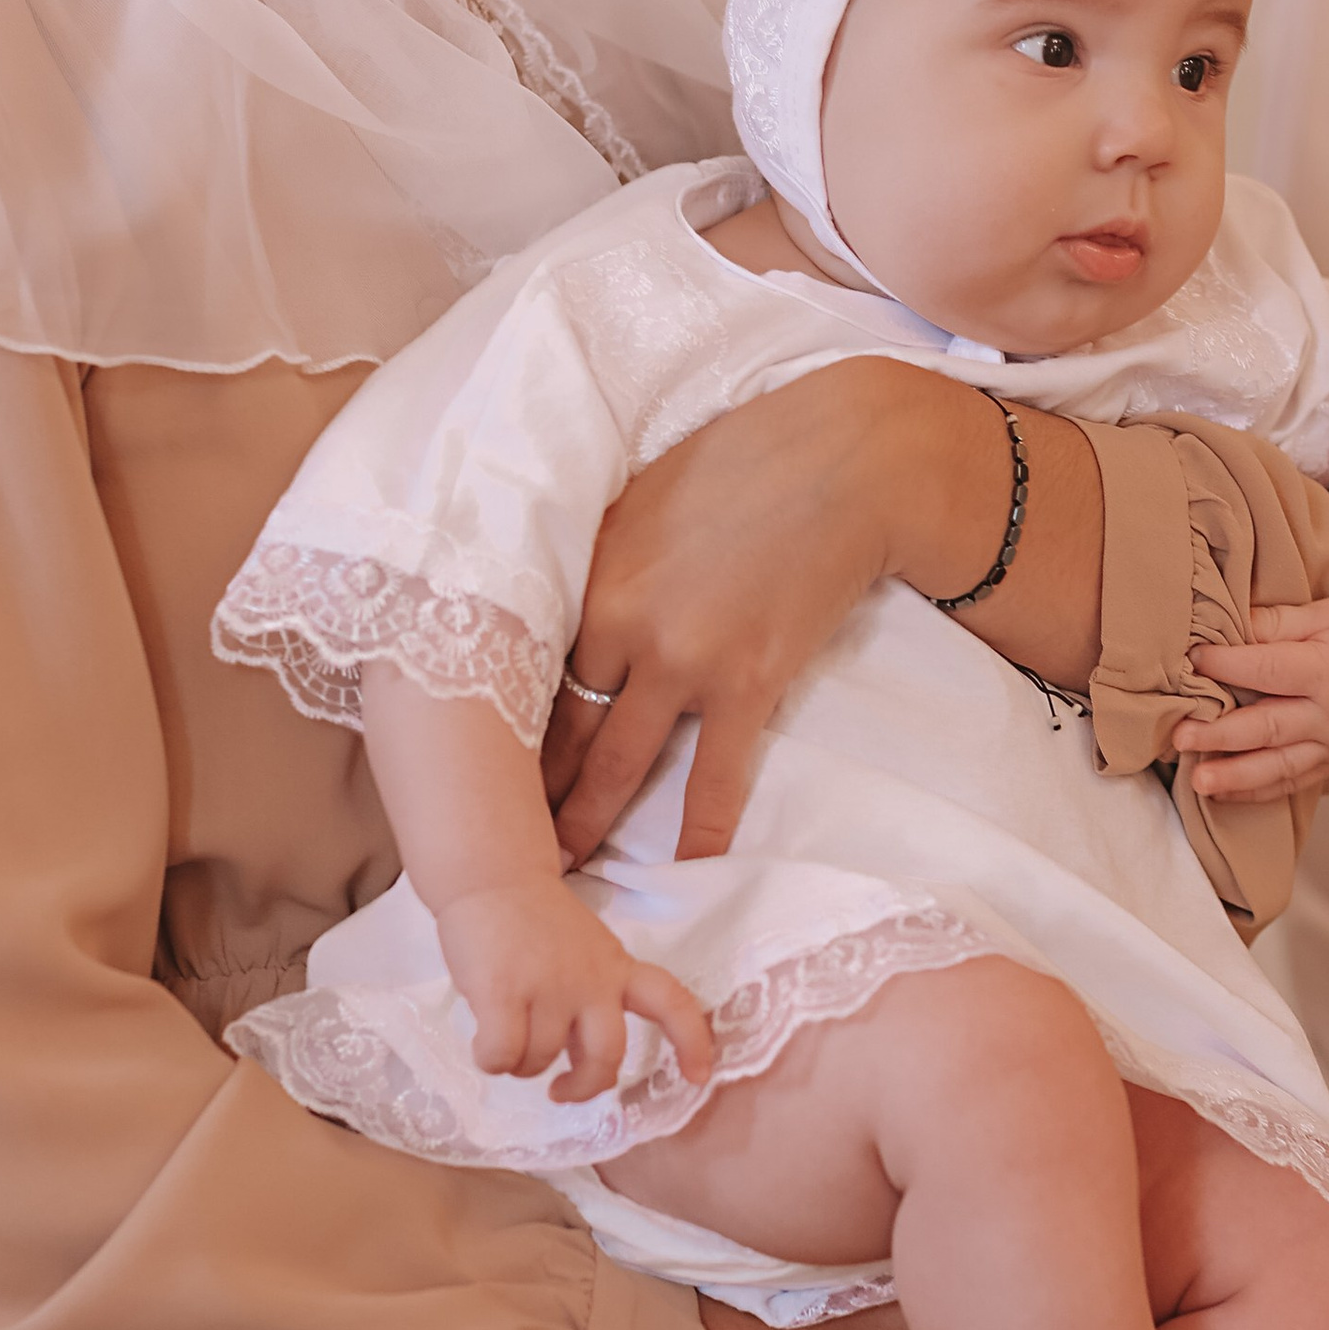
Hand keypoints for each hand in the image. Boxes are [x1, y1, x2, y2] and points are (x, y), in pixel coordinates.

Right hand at [437, 878, 715, 1103]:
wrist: (490, 875)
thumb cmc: (533, 921)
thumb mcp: (583, 954)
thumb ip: (590, 1002)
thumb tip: (577, 1064)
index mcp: (616, 967)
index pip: (671, 1002)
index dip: (691, 1043)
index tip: (698, 1077)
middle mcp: (591, 980)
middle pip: (606, 1055)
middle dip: (584, 1086)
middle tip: (560, 1090)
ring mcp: (548, 986)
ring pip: (540, 1060)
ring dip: (521, 1064)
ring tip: (506, 1040)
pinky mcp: (503, 993)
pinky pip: (502, 1055)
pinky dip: (491, 1060)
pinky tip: (484, 1045)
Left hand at [544, 361, 1082, 867]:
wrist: (847, 459)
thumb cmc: (746, 459)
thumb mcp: (643, 496)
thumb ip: (602, 556)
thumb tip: (572, 598)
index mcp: (590, 575)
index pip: (527, 669)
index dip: (501, 724)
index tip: (481, 762)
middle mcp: (623, 626)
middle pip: (560, 727)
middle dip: (531, 788)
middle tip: (502, 838)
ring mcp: (686, 661)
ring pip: (618, 761)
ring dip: (589, 819)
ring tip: (563, 869)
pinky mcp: (749, 683)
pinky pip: (715, 775)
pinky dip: (699, 829)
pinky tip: (684, 869)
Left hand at [1178, 594, 1328, 803]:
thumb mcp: (1324, 613)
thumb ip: (1274, 623)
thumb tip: (1222, 629)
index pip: (1267, 671)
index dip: (1226, 665)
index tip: (1192, 660)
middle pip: (1268, 727)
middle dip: (1220, 735)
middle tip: (1180, 738)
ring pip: (1280, 766)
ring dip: (1235, 777)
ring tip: (1198, 781)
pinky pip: (1294, 783)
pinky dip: (1257, 793)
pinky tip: (1222, 795)